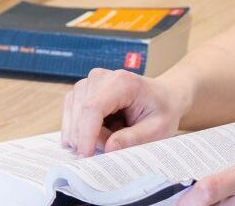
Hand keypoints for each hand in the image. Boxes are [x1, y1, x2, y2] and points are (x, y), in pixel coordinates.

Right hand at [60, 67, 187, 157]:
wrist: (163, 96)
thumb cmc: (162, 111)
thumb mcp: (157, 129)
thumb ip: (133, 139)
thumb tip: (108, 149)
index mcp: (122, 82)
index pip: (93, 108)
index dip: (86, 134)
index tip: (85, 157)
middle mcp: (100, 77)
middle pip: (80, 114)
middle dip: (91, 138)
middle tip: (116, 145)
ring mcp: (88, 83)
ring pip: (73, 117)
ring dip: (88, 135)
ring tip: (113, 136)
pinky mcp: (81, 92)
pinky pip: (71, 117)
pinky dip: (82, 131)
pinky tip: (101, 133)